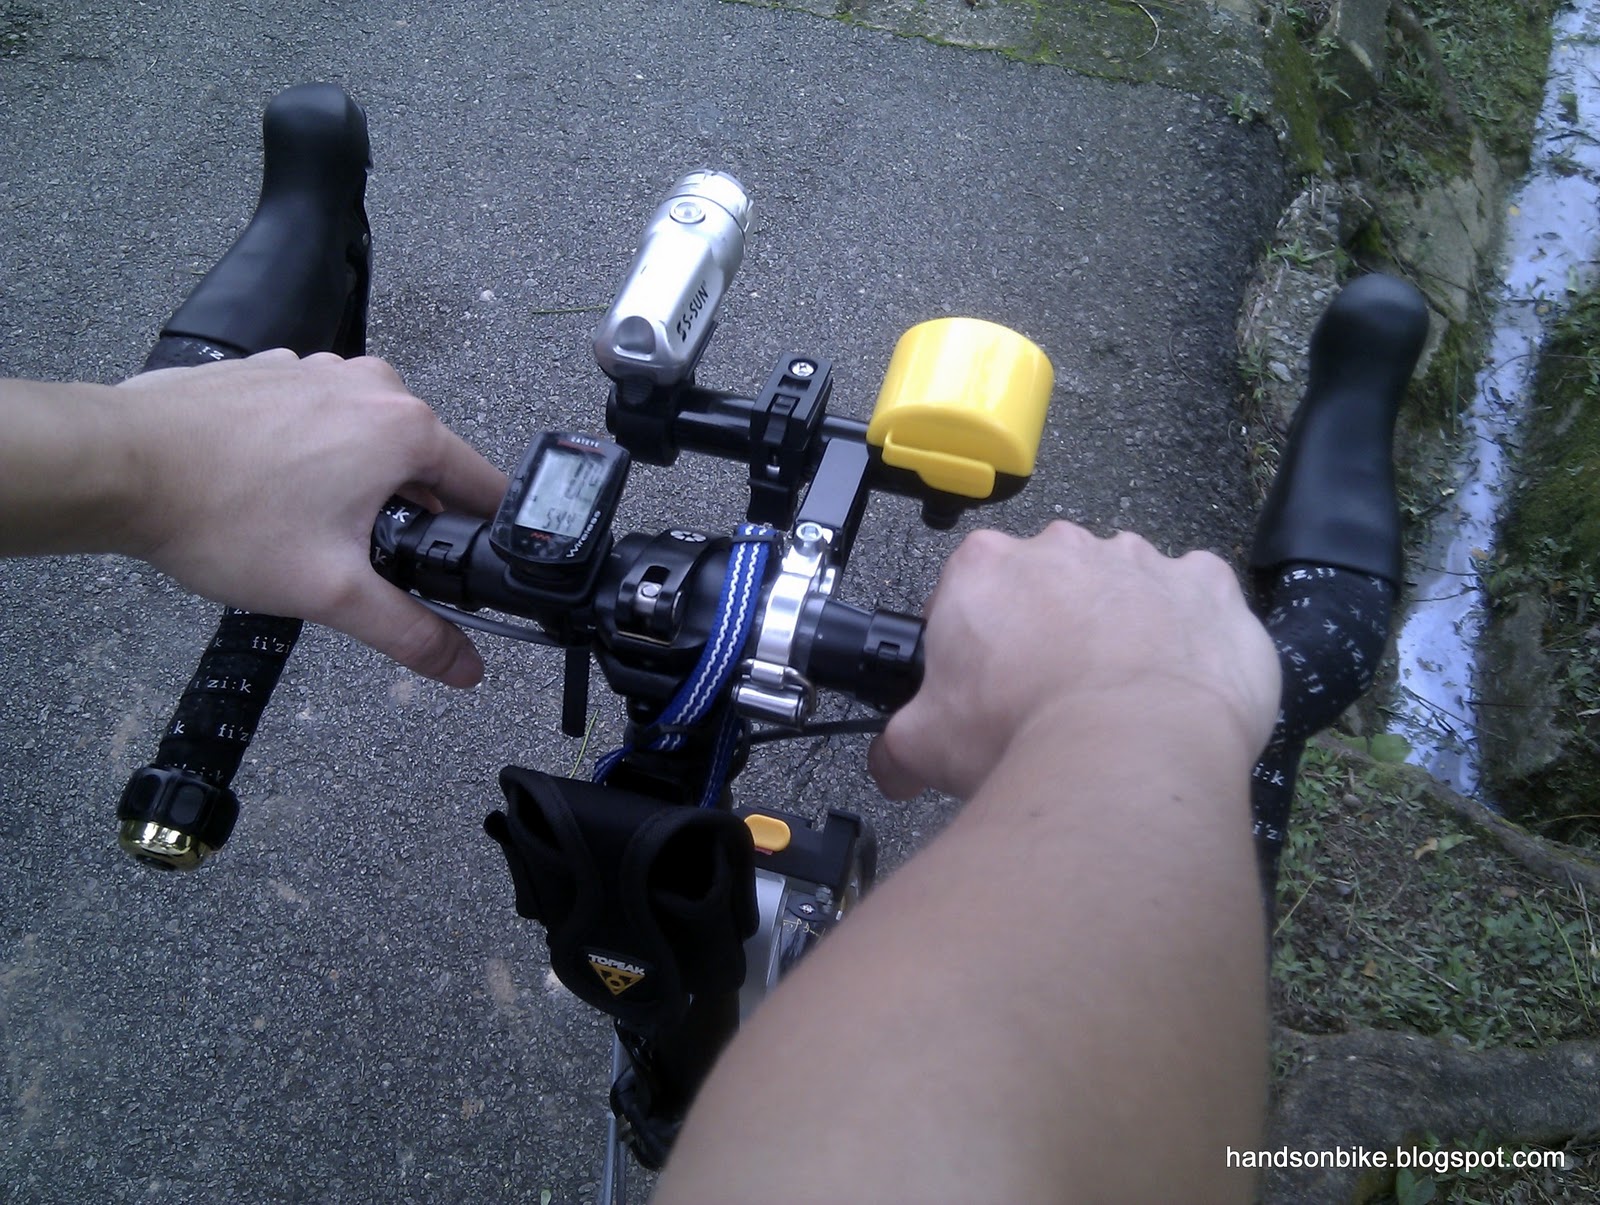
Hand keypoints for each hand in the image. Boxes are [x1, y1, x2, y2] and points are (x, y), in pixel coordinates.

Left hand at [115, 350, 506, 686]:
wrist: (121, 464)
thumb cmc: (226, 516)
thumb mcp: (334, 592)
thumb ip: (410, 632)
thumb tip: (464, 665)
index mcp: (406, 428)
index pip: (483, 486)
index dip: (480, 537)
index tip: (461, 568)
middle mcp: (372, 385)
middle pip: (423, 464)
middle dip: (403, 513)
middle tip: (356, 558)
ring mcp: (319, 369)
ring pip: (367, 441)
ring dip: (353, 484)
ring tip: (301, 526)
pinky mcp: (274, 371)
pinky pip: (317, 419)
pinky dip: (308, 455)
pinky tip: (267, 491)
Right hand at [869, 522, 1280, 799]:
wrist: (1129, 754)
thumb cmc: (1023, 734)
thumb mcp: (923, 746)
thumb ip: (897, 746)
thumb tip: (890, 767)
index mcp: (985, 567)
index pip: (966, 590)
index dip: (972, 642)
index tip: (982, 684)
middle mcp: (1062, 547)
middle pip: (1047, 584)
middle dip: (1048, 629)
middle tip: (1049, 699)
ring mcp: (1140, 560)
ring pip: (1124, 587)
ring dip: (1122, 628)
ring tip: (1121, 701)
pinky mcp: (1207, 586)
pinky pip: (1198, 599)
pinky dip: (1191, 633)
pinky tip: (1181, 683)